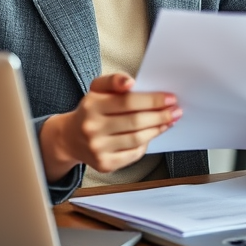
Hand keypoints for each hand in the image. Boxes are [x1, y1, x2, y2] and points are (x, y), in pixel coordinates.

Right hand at [39, 72, 181, 181]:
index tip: (170, 98)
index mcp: (91, 105)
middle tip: (176, 110)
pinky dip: (146, 144)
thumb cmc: (90, 110)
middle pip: (135, 121)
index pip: (128, 102)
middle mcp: (92, 128)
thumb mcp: (96, 89)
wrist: (70, 138)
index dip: (152, 100)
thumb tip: (130, 82)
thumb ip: (114, 80)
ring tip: (168, 121)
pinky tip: (152, 134)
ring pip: (137, 139)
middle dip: (160, 115)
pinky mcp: (104, 164)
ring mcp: (98, 149)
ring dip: (158, 129)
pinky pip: (133, 154)